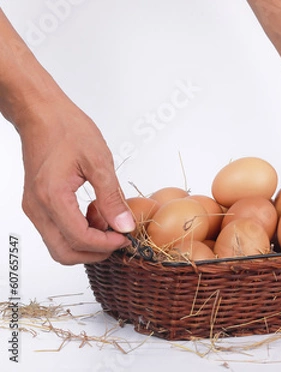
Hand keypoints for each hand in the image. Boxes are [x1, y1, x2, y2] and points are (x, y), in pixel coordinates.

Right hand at [15, 96, 134, 264]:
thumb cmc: (67, 129)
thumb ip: (111, 198)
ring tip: (108, 222)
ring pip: (59, 245)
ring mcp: (34, 208)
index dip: (106, 244)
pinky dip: (77, 232)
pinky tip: (95, 214)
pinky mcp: (37, 204)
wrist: (41, 114)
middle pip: (64, 253)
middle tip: (119, 238)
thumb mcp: (99, 162)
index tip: (125, 237)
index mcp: (52, 197)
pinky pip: (56, 231)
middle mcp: (37, 207)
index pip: (79, 239)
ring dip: (86, 243)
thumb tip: (124, 225)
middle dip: (95, 252)